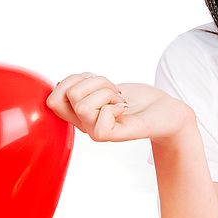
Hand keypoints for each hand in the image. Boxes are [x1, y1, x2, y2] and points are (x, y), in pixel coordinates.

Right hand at [46, 73, 193, 142]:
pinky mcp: (114, 136)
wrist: (166, 112)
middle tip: (112, 91)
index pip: (51, 99)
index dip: (71, 81)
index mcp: (78, 114)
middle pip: (66, 95)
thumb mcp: (102, 86)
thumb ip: (80, 86)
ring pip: (82, 103)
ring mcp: (97, 132)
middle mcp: (84, 125)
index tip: (95, 82)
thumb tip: (60, 83)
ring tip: (120, 99)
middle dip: (92, 82)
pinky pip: (100, 117)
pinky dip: (114, 105)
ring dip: (106, 91)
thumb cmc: (136, 99)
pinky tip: (124, 109)